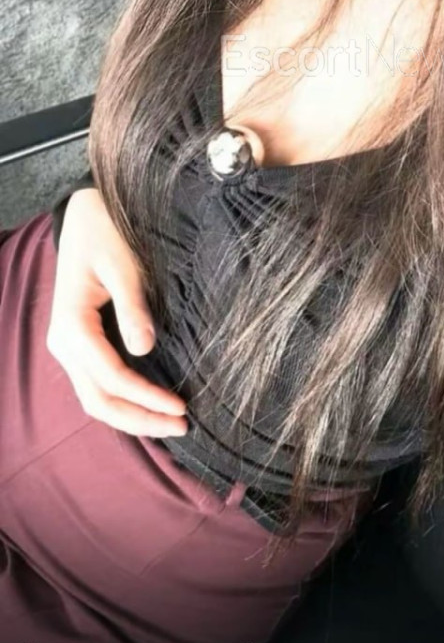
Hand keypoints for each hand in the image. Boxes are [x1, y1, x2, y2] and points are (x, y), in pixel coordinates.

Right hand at [46, 187, 188, 437]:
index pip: (112, 377)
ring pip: (95, 398)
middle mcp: (63, 343)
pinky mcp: (80, 344)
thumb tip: (145, 349)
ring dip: (131, 415)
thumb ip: (132, 306)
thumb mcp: (124, 264)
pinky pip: (97, 383)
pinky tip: (150, 405)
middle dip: (140, 419)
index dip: (147, 397)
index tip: (182, 407)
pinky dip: (123, 401)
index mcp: (71, 326)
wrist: (85, 216)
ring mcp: (68, 347)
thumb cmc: (107, 234)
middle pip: (98, 401)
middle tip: (182, 427)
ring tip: (170, 423)